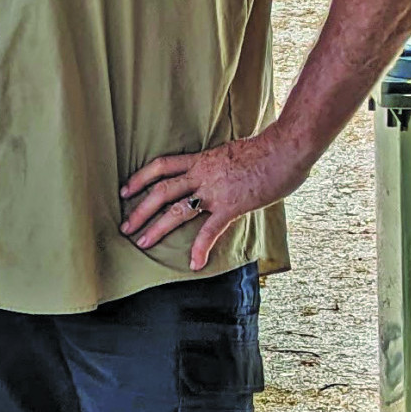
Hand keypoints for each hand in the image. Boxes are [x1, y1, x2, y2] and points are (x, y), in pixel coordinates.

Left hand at [119, 131, 311, 269]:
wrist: (285, 148)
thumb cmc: (266, 149)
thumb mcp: (232, 152)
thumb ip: (219, 165)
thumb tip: (219, 172)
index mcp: (201, 160)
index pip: (161, 165)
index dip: (140, 177)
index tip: (125, 190)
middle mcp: (202, 174)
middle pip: (161, 191)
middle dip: (140, 210)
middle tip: (125, 226)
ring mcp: (215, 190)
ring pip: (177, 210)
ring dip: (158, 228)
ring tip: (142, 243)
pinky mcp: (232, 205)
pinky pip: (211, 230)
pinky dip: (201, 248)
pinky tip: (194, 263)